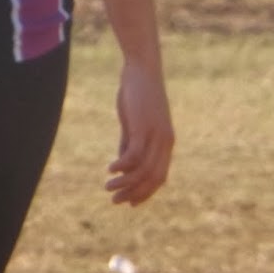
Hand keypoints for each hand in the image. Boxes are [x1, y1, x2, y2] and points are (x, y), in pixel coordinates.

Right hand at [105, 60, 173, 205]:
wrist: (142, 69)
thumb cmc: (137, 94)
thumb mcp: (135, 123)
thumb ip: (130, 143)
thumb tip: (123, 166)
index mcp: (166, 143)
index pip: (159, 177)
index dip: (145, 193)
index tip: (129, 203)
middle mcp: (165, 142)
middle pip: (152, 179)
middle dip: (134, 193)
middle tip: (115, 200)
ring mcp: (156, 135)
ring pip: (143, 171)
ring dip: (125, 183)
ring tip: (108, 188)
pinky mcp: (144, 127)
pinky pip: (134, 155)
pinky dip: (122, 166)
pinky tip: (110, 169)